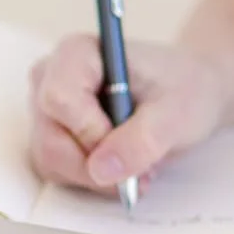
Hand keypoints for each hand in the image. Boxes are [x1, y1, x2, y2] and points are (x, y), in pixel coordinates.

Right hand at [28, 34, 230, 193]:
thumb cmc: (183, 89)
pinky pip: (58, 172)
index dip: (90, 131)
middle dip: (96, 165)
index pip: (58, 99)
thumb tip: (100, 170)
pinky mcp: (51, 137)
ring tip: (138, 167)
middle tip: (141, 169)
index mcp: (76, 53)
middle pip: (50, 139)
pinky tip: (123, 167)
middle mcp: (50, 78)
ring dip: (97, 177)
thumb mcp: (178, 112)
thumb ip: (143, 139)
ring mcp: (46, 111)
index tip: (128, 140)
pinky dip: (92, 180)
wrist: (187, 94)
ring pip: (51, 161)